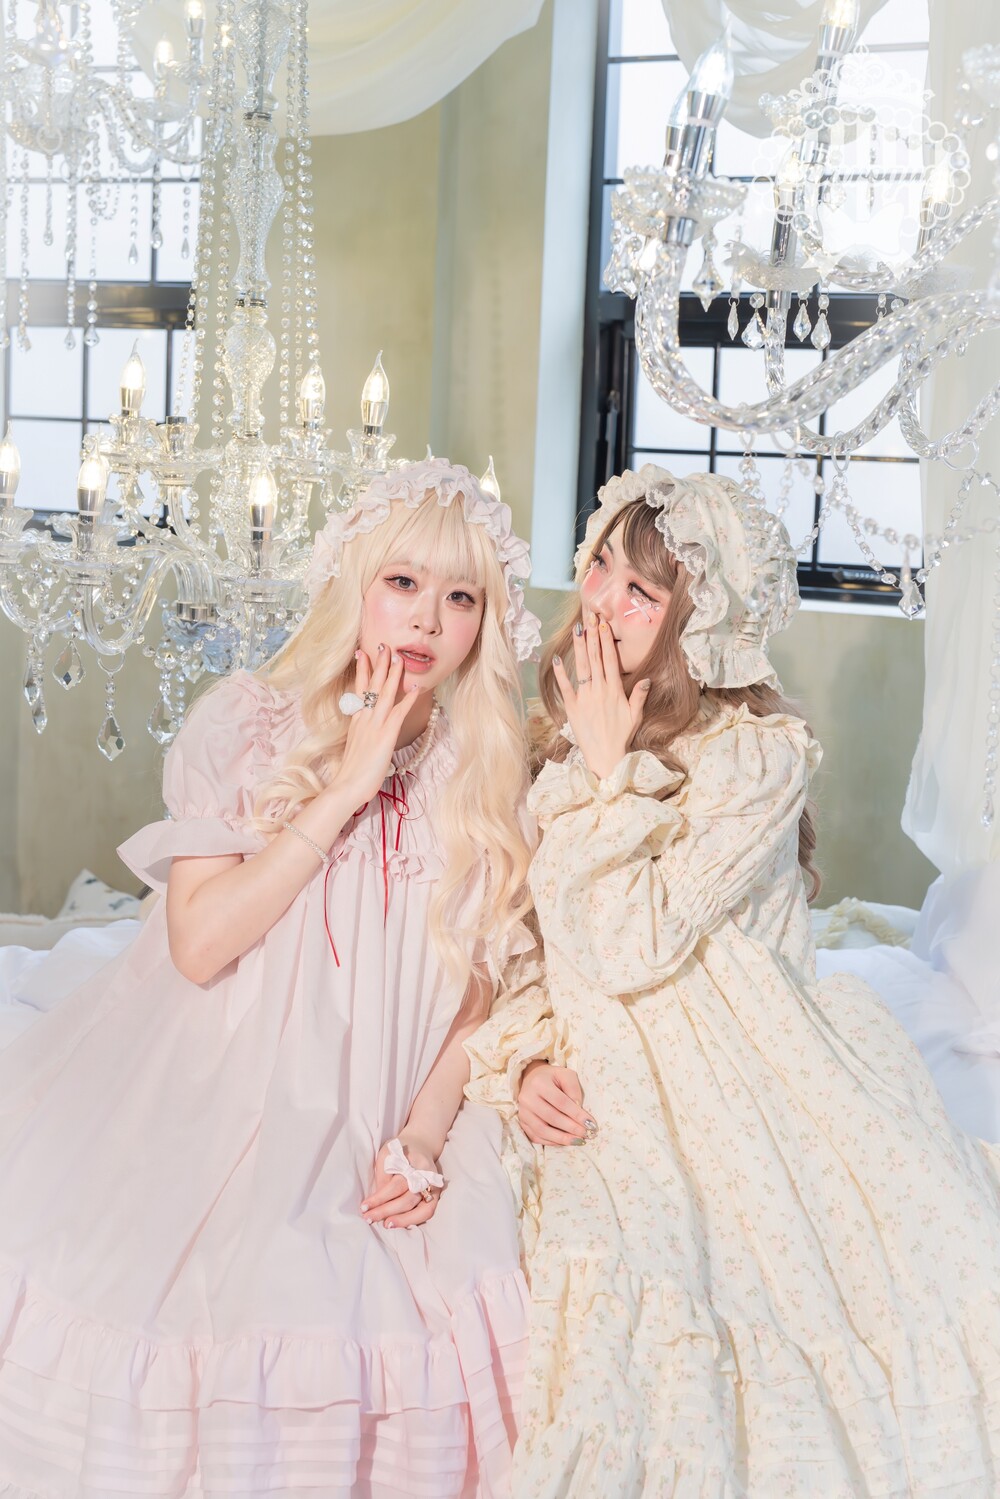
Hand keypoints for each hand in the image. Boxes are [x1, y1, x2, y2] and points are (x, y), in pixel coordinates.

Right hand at [330, 646, 423, 807]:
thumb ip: (361, 734)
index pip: (359, 689)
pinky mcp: (386, 735)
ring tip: (398, 656)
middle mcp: (364, 718)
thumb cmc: (351, 773)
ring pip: (385, 693)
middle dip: (379, 663)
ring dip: (393, 674)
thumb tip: (366, 730)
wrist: (347, 786)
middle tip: (384, 644)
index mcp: (356, 721)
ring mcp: (375, 725)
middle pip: (371, 685)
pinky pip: (399, 712)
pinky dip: (408, 698)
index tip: (363, 653)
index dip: (362, 670)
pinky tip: (416, 686)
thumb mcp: (355, 747)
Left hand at [360, 1133, 441, 1229]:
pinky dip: (413, 1220)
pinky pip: (427, 1213)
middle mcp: (429, 1177)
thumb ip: (383, 1176)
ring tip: (385, 1225)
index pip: (396, 1186)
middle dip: (386, 1212)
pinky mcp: (435, 1196)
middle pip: (408, 1200)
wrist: (421, 1145)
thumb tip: (378, 1201)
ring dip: (402, 1220)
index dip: (379, 1198)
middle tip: (369, 1218)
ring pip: (422, 1210)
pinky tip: (399, 1223)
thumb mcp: (387, 1153)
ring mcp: (435, 1188)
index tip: (364, 1206)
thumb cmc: (401, 1150)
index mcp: (416, 1163)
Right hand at [516, 1060, 596, 1146]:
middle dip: (572, 1128)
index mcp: (539, 1083)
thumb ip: (574, 1089)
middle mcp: (527, 1098)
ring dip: (562, 1139)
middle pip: (551, 1117)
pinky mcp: (522, 1122)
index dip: (577, 1114)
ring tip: (578, 1141)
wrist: (532, 1079)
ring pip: (542, 1130)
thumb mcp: (566, 1075)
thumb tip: (579, 1110)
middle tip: (587, 1134)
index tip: (591, 1124)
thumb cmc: (553, 1078)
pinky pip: (536, 1137)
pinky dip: (551, 1142)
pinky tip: (565, 1142)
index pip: (561, 1102)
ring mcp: (523, 1112)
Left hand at [552, 614, 649, 780]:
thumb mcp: (635, 715)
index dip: (606, 640)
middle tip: (590, 617)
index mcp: (615, 690)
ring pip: (582, 668)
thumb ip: (639, 695)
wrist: (605, 756)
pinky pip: (565, 688)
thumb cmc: (621, 736)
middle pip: (595, 658)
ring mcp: (584, 698)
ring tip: (577, 629)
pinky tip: (557, 658)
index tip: (603, 624)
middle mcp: (599, 690)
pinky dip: (561, 674)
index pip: (610, 659)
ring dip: (579, 648)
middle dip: (593, 636)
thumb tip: (647, 679)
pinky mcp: (572, 708)